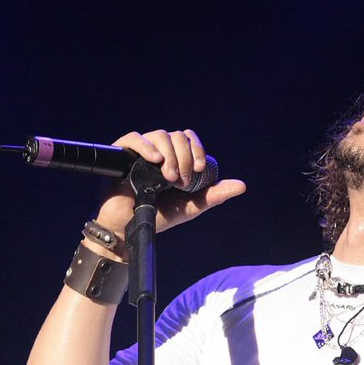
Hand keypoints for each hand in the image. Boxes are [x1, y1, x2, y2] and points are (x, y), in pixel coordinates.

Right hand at [95, 129, 245, 239]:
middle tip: (182, 181)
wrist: (129, 229)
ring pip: (160, 135)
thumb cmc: (160, 216)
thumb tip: (241, 185)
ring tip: (169, 178)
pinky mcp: (121, 155)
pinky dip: (146, 145)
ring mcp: (140, 152)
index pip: (189, 139)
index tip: (198, 169)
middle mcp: (159, 151)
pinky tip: (155, 159)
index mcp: (176, 158)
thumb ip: (214, 195)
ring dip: (171, 155)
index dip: (197, 149)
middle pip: (177, 136)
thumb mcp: (192, 205)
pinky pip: (133, 138)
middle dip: (185, 157)